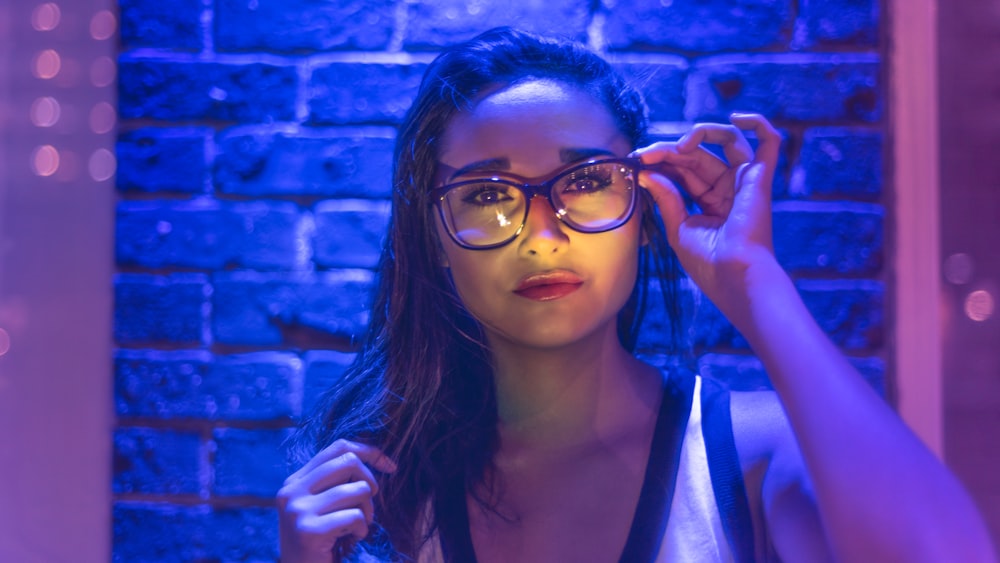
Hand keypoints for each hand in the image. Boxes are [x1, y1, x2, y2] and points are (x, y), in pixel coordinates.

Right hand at [278, 439, 397, 562]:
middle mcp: (292, 491)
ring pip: (357, 490)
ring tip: (359, 527)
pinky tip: (353, 540)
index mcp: (295, 481)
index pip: (338, 447)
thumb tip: (373, 455)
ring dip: (368, 511)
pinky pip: (355, 516)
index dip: (369, 452)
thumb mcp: (323, 506)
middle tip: (368, 506)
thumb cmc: (321, 543)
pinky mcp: (309, 531)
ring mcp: (298, 510)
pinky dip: (362, 529)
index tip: (390, 466)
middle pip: (349, 462)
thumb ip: (337, 482)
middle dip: (370, 483)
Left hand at [633, 113, 782, 326]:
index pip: (684, 169)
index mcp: (710, 202)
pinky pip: (770, 143)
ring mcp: (746, 181)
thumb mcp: (678, 228)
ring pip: (725, 142)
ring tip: (677, 147)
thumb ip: (666, 197)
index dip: (662, 160)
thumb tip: (647, 172)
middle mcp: (729, 188)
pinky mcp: (761, 178)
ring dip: (699, 135)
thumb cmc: (708, 263)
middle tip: (644, 153)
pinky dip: (758, 124)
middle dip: (669, 150)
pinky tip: (736, 117)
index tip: (636, 160)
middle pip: (698, 154)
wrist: (733, 277)